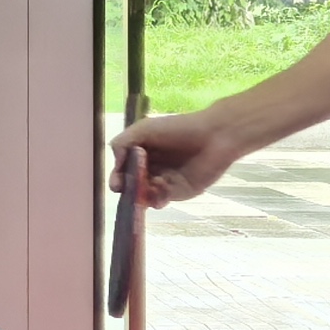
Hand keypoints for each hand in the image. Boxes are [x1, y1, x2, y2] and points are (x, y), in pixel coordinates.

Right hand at [110, 111, 242, 206]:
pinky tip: (161, 190)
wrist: (214, 137)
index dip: (117, 177)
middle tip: (127, 190)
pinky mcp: (178, 192)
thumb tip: (115, 164)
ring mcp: (164, 182)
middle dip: (127, 189)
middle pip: (131, 186)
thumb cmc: (178, 129)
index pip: (122, 170)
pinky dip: (156, 199)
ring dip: (141, 195)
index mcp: (141, 153)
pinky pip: (160, 200)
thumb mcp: (143, 129)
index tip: (117, 183)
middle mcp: (151, 169)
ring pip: (143, 196)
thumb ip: (122, 143)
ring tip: (150, 186)